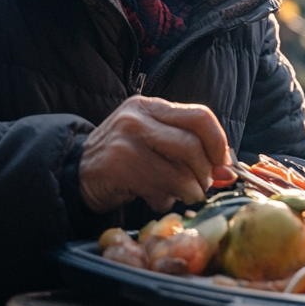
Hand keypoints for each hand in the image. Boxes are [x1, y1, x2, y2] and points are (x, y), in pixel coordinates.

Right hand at [78, 96, 231, 213]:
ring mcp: (128, 140)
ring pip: (181, 168)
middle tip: (203, 184)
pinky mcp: (120, 165)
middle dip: (206, 171)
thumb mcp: (152, 141)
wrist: (77, 173)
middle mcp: (139, 117)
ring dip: (191, 190)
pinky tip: (159, 199)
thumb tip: (228, 170)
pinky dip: (169, 199)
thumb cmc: (123, 159)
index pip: (200, 116)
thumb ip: (185, 148)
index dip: (219, 142)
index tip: (222, 163)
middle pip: (193, 143)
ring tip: (185, 195)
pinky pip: (162, 186)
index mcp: (151, 106)